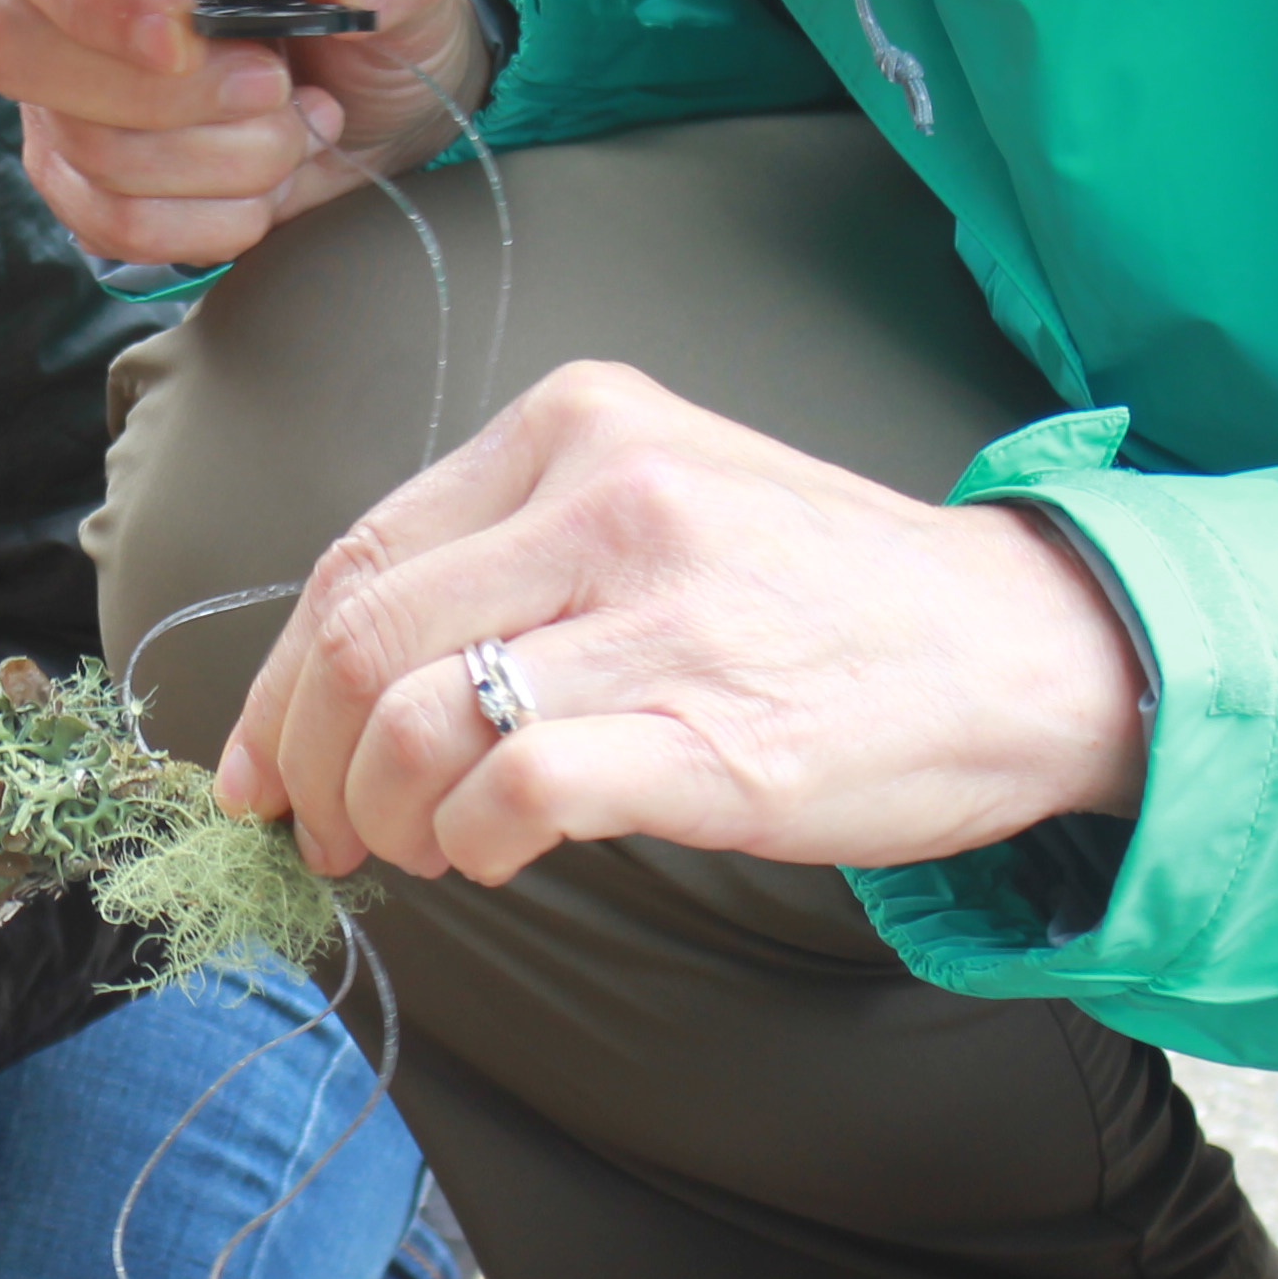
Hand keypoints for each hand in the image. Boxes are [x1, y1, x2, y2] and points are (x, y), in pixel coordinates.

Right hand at [0, 0, 489, 269]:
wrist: (375, 79)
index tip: (181, 35)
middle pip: (10, 46)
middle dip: (159, 97)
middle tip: (276, 87)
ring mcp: (54, 78)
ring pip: (74, 147)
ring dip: (211, 161)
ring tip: (300, 123)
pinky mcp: (78, 167)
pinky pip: (101, 221)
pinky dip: (201, 222)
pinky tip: (267, 185)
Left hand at [219, 361, 1152, 887]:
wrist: (1020, 647)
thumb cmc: (818, 595)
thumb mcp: (657, 501)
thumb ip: (504, 557)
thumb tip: (325, 684)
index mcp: (577, 424)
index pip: (357, 557)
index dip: (277, 683)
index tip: (257, 768)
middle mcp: (608, 494)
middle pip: (356, 639)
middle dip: (307, 761)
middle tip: (329, 832)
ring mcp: (659, 611)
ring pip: (410, 719)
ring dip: (388, 815)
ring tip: (430, 849)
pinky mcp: (704, 730)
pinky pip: (509, 792)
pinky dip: (474, 842)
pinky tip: (503, 854)